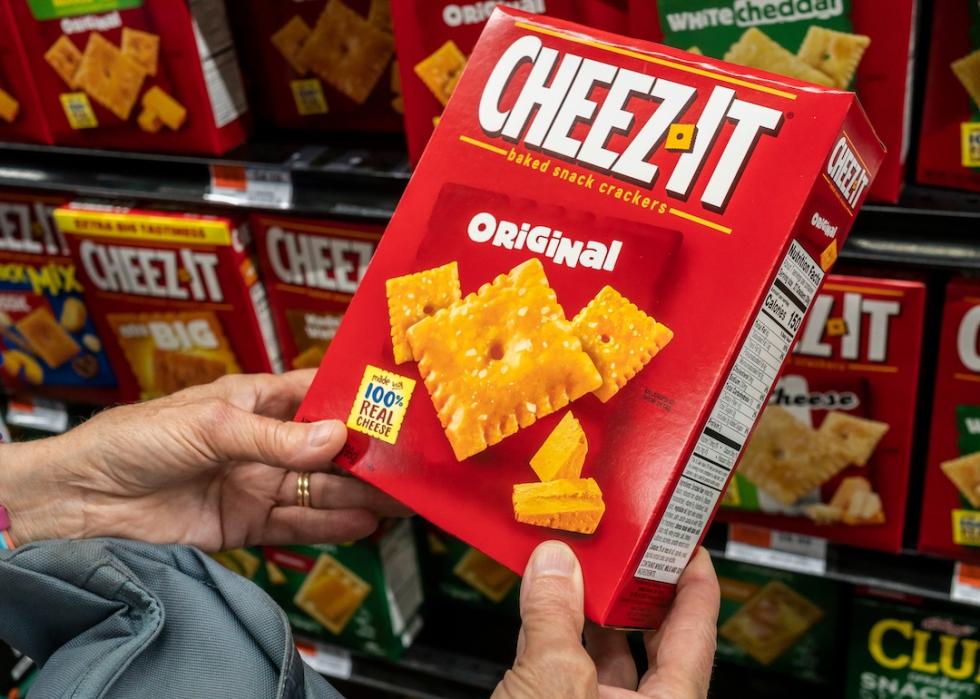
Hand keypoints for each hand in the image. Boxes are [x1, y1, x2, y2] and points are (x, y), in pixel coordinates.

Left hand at [0, 370, 408, 549]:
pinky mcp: (245, 524)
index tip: (397, 411)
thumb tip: (335, 437)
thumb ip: (273, 437)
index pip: (318, 396)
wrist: (80, 501)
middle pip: (328, 449)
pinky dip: (331, 526)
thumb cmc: (132, 440)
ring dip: (359, 495)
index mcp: (255, 400)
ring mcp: (256, 483)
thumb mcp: (207, 425)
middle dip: (367, 457)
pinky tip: (365, 523)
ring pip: (320, 489)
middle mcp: (263, 442)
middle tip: (410, 467)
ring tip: (400, 500)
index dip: (356, 402)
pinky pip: (297, 525)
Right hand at [494, 543, 718, 698]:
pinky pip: (573, 674)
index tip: (688, 548)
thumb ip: (554, 618)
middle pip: (655, 645)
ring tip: (580, 572)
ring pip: (609, 662)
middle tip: (634, 553)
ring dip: (593, 615)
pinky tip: (545, 613)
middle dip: (638, 594)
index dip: (697, 585)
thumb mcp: (551, 681)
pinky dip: (561, 641)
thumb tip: (553, 565)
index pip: (697, 634)